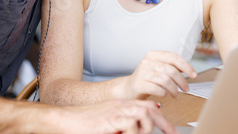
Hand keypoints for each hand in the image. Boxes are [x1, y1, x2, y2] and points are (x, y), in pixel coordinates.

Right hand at [60, 99, 176, 133]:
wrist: (65, 120)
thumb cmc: (84, 124)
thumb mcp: (109, 125)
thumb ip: (124, 126)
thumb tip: (138, 131)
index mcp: (122, 106)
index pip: (148, 107)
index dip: (162, 119)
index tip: (172, 130)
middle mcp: (121, 106)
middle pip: (150, 109)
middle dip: (164, 123)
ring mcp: (116, 112)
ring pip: (144, 115)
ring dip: (145, 130)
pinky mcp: (110, 120)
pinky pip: (130, 125)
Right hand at [122, 51, 196, 98]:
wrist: (128, 88)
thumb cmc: (147, 79)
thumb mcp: (158, 68)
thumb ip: (171, 66)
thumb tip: (189, 70)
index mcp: (153, 55)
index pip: (174, 57)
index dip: (186, 66)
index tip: (194, 75)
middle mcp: (147, 61)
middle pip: (171, 70)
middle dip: (182, 81)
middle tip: (186, 89)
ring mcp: (142, 72)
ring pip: (166, 80)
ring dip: (174, 89)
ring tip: (176, 94)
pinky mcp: (139, 84)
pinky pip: (157, 89)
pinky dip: (164, 93)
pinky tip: (165, 95)